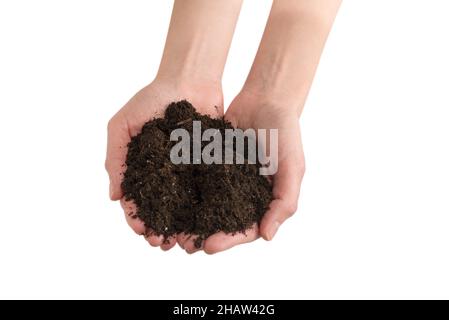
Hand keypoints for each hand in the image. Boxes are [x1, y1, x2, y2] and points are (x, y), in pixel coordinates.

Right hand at [106, 79, 222, 249]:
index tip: (141, 231)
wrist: (189, 78)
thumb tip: (114, 196)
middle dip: (159, 227)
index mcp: (142, 166)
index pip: (136, 199)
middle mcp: (164, 172)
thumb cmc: (151, 98)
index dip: (136, 217)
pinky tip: (205, 223)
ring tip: (182, 242)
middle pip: (160, 208)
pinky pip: (206, 189)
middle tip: (161, 244)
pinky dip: (204, 208)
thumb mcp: (122, 124)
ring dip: (181, 225)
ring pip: (183, 205)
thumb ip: (115, 157)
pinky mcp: (209, 164)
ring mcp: (187, 169)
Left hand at [178, 91, 304, 253]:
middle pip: (221, 221)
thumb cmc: (285, 133)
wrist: (266, 99)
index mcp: (263, 200)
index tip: (209, 246)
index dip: (228, 240)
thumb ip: (284, 201)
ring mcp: (225, 179)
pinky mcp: (210, 163)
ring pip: (205, 204)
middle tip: (183, 244)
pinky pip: (196, 179)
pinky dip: (184, 190)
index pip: (245, 228)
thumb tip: (267, 236)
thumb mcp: (292, 167)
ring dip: (190, 218)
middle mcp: (243, 194)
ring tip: (172, 230)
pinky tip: (168, 199)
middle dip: (203, 234)